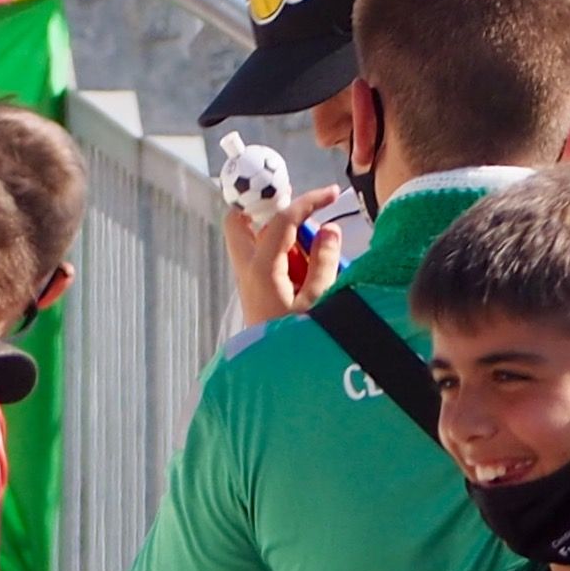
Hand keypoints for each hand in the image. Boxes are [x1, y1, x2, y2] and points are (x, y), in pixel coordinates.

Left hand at [220, 184, 347, 328]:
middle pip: (238, 221)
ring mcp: (248, 278)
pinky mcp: (256, 289)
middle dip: (266, 209)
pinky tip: (307, 278)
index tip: (331, 194)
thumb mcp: (319, 301)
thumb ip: (324, 261)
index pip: (281, 220)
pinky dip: (285, 256)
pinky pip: (266, 258)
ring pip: (255, 238)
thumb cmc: (297, 341)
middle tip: (298, 213)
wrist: (278, 376)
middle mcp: (246, 269)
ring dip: (282, 237)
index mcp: (260, 269)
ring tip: (312, 264)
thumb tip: (328, 231)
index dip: (307, 202)